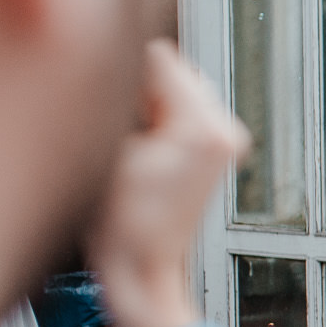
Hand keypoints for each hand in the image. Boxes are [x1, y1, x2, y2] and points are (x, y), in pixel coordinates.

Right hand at [86, 41, 248, 326]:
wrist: (142, 271)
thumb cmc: (119, 224)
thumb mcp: (105, 151)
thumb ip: (113, 98)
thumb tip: (108, 56)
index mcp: (203, 127)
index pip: (159, 58)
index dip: (120, 68)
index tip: (99, 89)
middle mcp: (224, 129)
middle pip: (173, 69)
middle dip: (138, 84)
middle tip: (115, 123)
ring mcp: (226, 139)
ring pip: (178, 87)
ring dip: (147, 99)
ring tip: (128, 138)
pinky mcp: (217, 149)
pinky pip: (184, 108)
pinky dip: (159, 114)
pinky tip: (139, 145)